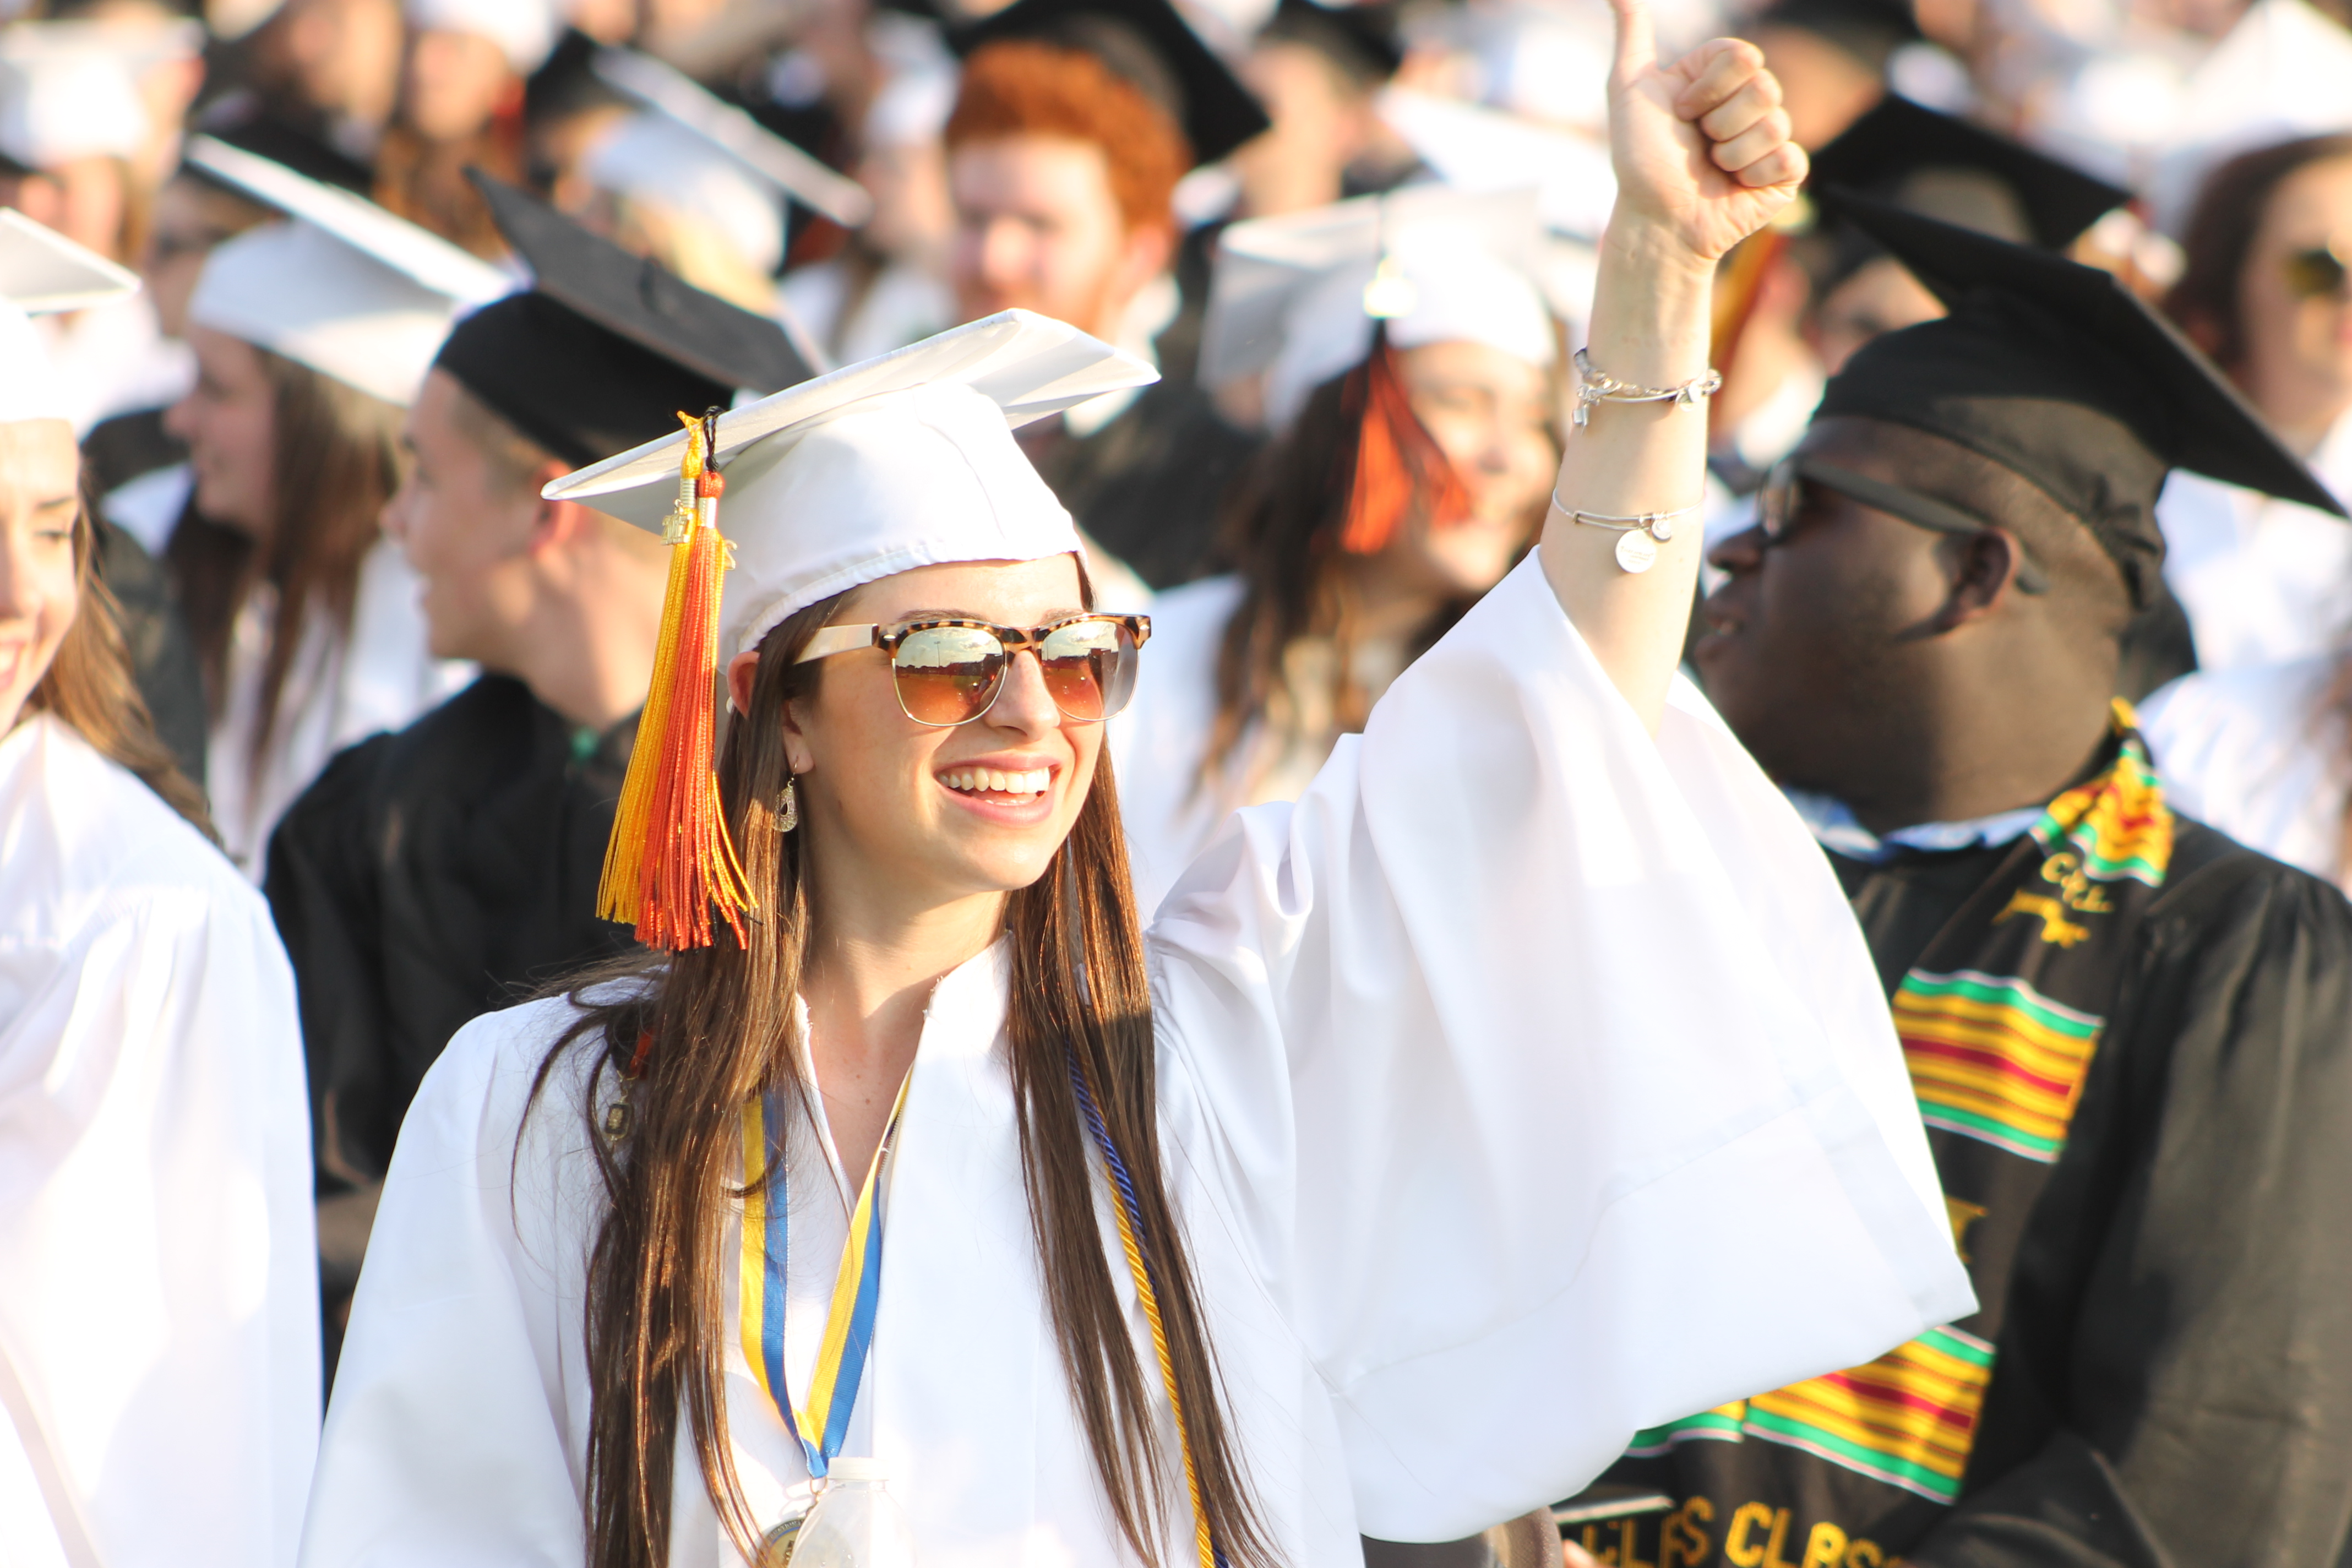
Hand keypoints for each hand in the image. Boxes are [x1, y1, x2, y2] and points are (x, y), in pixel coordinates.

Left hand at [1604, 0, 1806, 265]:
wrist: (1656, 220)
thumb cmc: (1640, 159)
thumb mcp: (1629, 89)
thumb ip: (1633, 34)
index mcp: (1720, 75)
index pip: (1742, 55)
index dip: (1708, 88)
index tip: (1680, 111)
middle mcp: (1748, 101)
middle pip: (1765, 86)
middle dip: (1719, 122)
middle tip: (1698, 143)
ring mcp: (1770, 136)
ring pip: (1775, 124)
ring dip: (1731, 153)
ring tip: (1711, 168)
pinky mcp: (1785, 173)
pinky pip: (1789, 158)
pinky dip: (1753, 175)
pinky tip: (1734, 186)